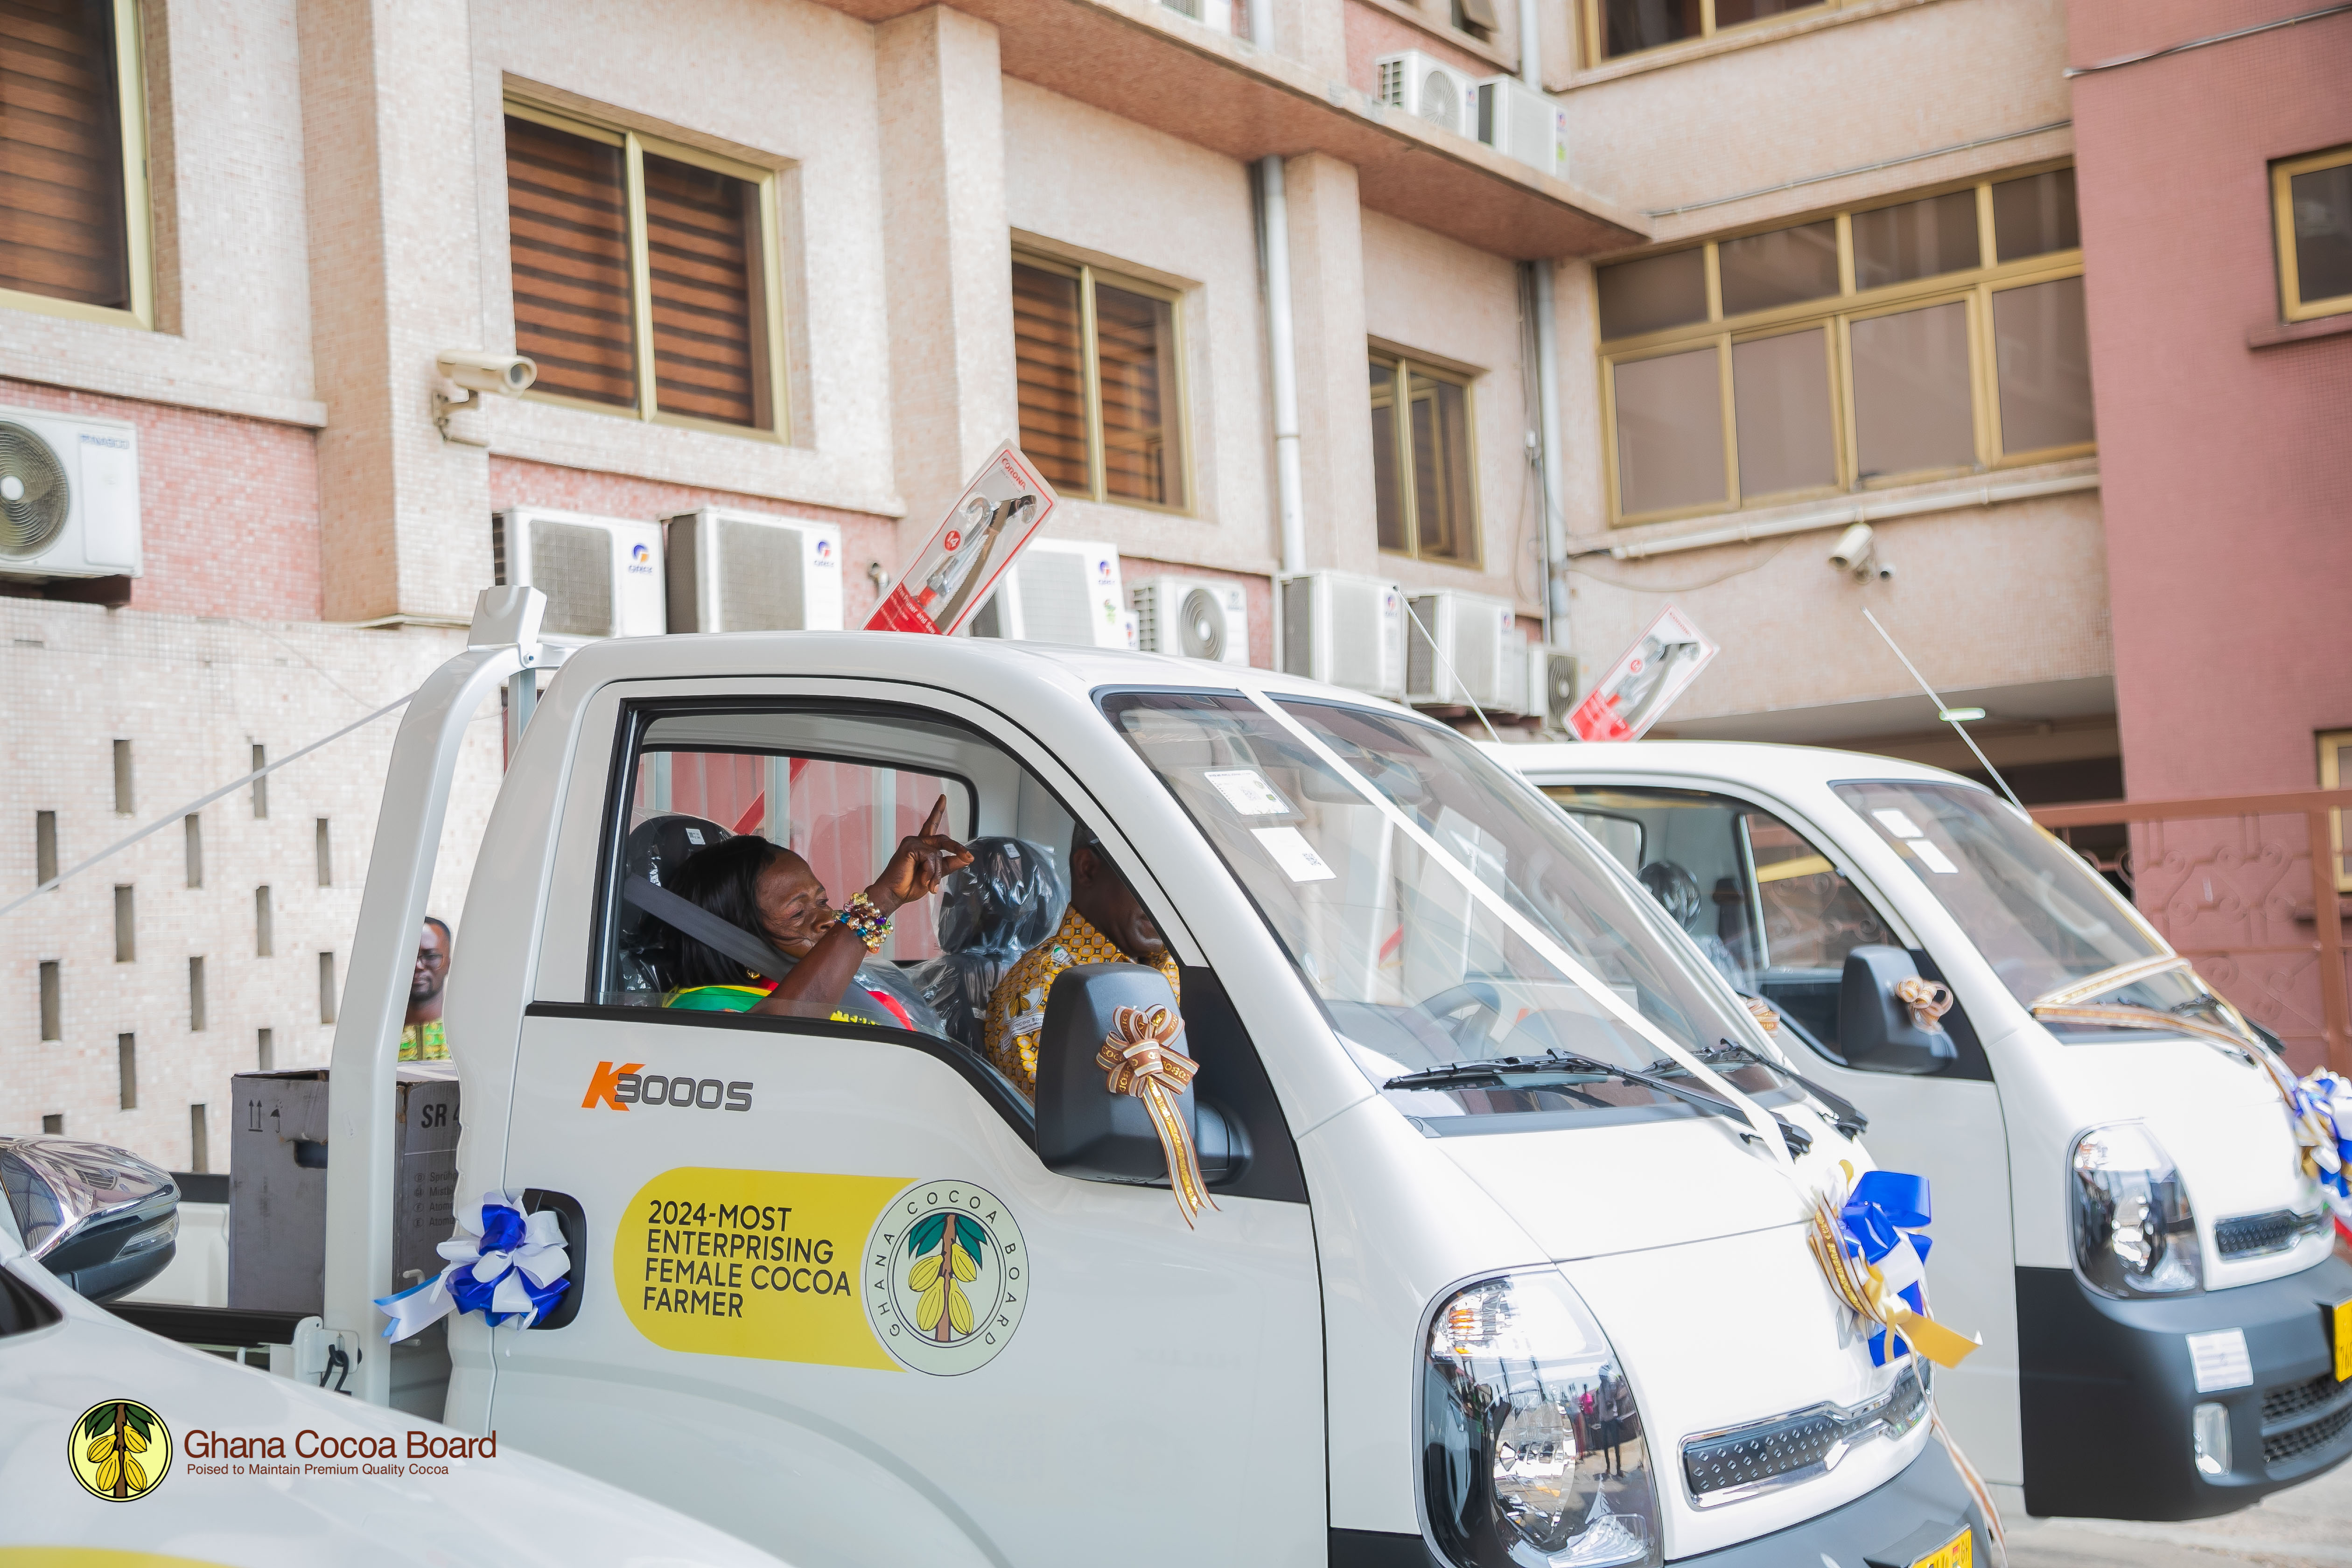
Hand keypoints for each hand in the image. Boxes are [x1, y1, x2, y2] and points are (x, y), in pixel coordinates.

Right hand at [865, 797, 972, 914]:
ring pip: (938, 854)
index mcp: (922, 846)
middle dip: (957, 849)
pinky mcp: (910, 846)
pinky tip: (923, 879)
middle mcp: (917, 841)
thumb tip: (968, 857)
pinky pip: (931, 857)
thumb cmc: (910, 886)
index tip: (943, 797)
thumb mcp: (936, 875)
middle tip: (969, 857)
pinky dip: (931, 871)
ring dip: (937, 873)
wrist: (894, 894)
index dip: (937, 811)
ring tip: (929, 885)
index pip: (931, 825)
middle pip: (943, 840)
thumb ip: (950, 864)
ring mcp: (912, 842)